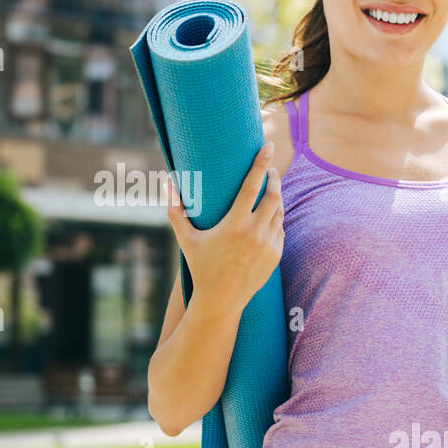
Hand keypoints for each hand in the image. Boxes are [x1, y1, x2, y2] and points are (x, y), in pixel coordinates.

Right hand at [163, 141, 283, 310]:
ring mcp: (268, 246)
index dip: (260, 164)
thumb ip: (175, 211)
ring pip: (279, 212)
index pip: (252, 187)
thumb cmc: (200, 267)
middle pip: (273, 196)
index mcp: (234, 226)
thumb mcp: (186, 239)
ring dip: (277, 197)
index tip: (268, 146)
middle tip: (270, 169)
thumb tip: (167, 184)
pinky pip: (280, 229)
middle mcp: (255, 234)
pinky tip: (270, 214)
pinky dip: (276, 218)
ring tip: (270, 189)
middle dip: (274, 178)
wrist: (221, 301)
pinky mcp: (276, 256)